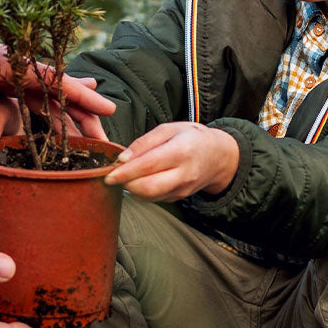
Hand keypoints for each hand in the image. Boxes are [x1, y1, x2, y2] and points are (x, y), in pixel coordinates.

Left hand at [0, 36, 114, 179]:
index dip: (79, 93)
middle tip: (107, 138)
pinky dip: (51, 116)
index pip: (49, 77)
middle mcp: (8, 65)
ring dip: (69, 117)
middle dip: (83, 111)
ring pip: (47, 96)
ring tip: (94, 142)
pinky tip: (67, 136)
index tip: (107, 108)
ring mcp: (5, 75)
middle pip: (55, 88)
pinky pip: (32, 101)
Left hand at [103, 122, 240, 201]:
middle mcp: (184, 173)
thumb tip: (123, 158)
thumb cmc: (192, 138)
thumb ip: (145, 142)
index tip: (108, 173)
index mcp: (181, 151)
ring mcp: (182, 189)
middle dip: (125, 184)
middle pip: (148, 187)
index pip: (149, 165)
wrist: (218, 156)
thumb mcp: (169, 129)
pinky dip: (142, 191)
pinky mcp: (179, 197)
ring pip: (149, 196)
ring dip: (132, 188)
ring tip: (127, 175)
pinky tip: (140, 179)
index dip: (126, 172)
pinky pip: (154, 198)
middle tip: (113, 175)